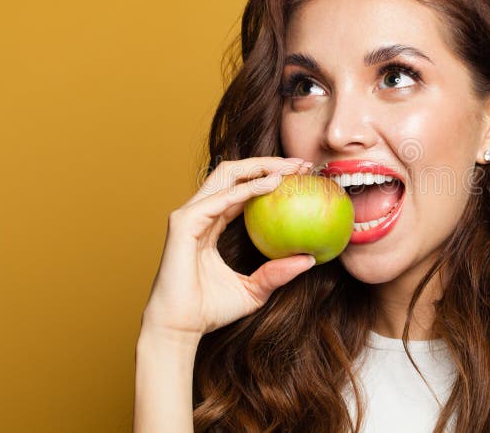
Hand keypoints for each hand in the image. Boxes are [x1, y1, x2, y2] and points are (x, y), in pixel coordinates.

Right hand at [139, 156, 315, 343]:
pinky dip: (248, 188)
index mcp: (211, 222)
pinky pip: (222, 198)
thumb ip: (277, 272)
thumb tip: (310, 259)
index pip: (242, 188)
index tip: (302, 177)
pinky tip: (274, 185)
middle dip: (269, 163)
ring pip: (227, 174)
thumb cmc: (210, 311)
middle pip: (235, 172)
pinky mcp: (184, 223)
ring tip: (292, 168)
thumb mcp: (254, 290)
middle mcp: (200, 212)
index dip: (271, 176)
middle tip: (302, 165)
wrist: (180, 328)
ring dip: (262, 166)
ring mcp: (190, 215)